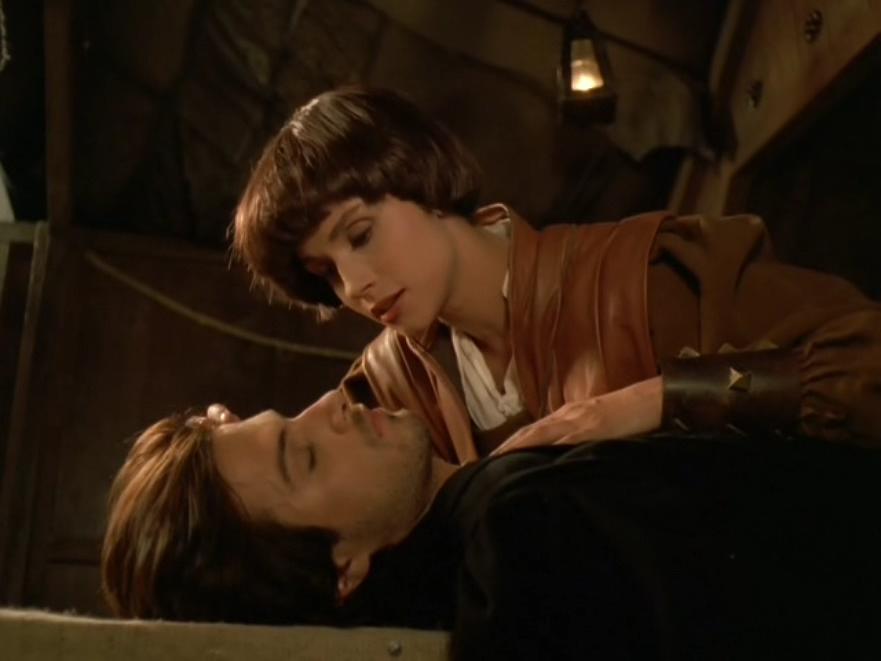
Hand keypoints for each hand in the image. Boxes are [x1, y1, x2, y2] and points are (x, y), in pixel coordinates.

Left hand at [492, 376, 663, 454]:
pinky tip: (532, 459)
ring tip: (495, 464)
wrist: (655, 399)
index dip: (510, 445)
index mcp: (567, 416)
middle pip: (528, 433)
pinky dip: (545, 449)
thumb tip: (560, 459)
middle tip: (482, 467)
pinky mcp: (592, 426)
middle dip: (504, 449)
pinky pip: (564, 439)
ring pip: (539, 434)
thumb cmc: (629, 416)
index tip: (490, 461)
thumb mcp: (598, 427)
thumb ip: (578, 438)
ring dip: (516, 449)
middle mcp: (566, 415)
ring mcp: (578, 419)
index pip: (531, 432)